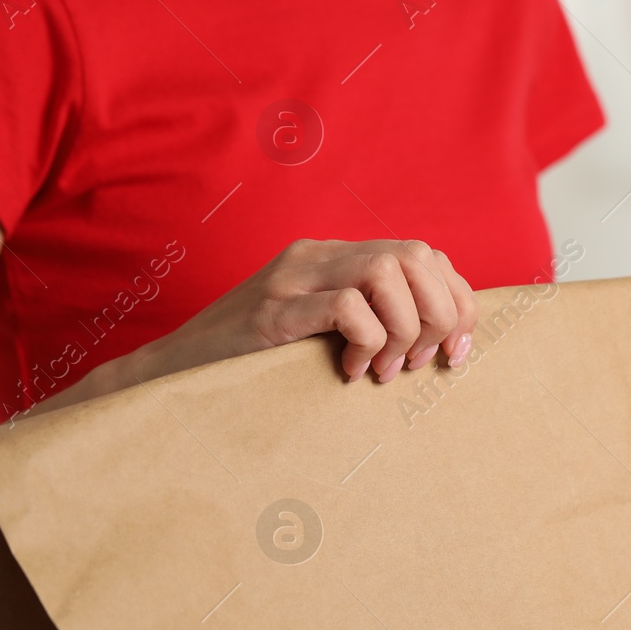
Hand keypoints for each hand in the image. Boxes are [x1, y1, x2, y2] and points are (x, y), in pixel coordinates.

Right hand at [123, 239, 477, 385]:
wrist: (173, 374)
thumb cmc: (254, 365)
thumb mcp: (320, 336)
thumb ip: (367, 324)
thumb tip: (438, 348)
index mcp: (336, 258)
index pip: (425, 255)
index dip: (457, 301)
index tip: (457, 352)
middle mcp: (317, 256)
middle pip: (416, 255)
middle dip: (441, 315)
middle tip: (421, 364)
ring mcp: (293, 279)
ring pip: (388, 272)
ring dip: (403, 329)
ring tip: (383, 369)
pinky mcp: (273, 311)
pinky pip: (348, 307)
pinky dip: (366, 341)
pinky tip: (348, 371)